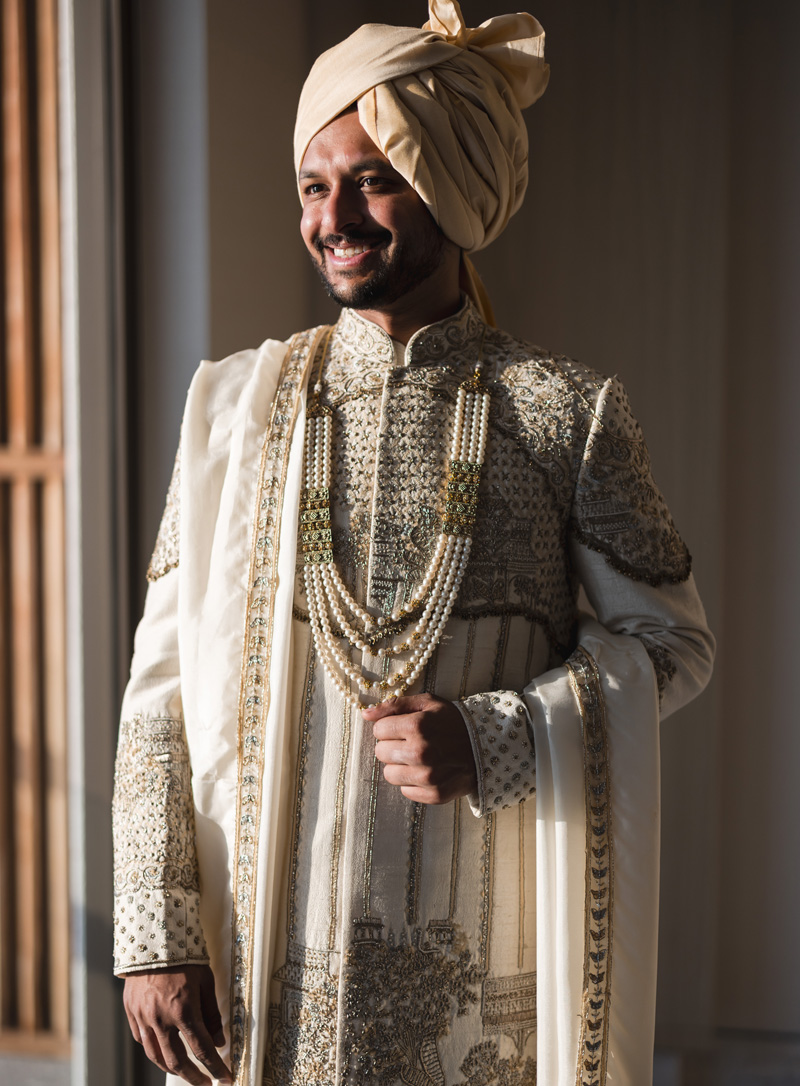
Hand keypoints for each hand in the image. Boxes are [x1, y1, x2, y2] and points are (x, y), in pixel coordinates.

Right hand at [122, 964, 231, 1084]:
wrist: (152, 939)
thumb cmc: (183, 957)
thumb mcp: (206, 980)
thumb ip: (212, 1013)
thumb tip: (219, 1040)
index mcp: (183, 1010)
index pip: (202, 1050)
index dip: (215, 1068)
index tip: (225, 1079)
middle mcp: (161, 1019)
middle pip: (177, 1061)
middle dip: (193, 1077)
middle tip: (205, 1083)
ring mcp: (143, 1018)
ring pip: (156, 1056)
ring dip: (172, 1069)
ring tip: (185, 1072)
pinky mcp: (131, 1013)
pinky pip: (143, 1041)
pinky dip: (154, 1050)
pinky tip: (164, 1051)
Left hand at [363, 693, 476, 803]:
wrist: (487, 747)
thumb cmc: (453, 722)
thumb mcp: (428, 704)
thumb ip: (395, 705)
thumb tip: (365, 714)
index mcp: (418, 726)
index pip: (378, 730)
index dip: (388, 727)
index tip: (403, 727)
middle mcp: (421, 752)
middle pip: (380, 753)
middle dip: (391, 746)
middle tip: (410, 742)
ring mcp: (428, 776)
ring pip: (389, 774)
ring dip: (399, 765)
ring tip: (417, 758)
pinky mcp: (434, 794)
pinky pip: (405, 791)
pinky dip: (412, 782)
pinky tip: (426, 771)